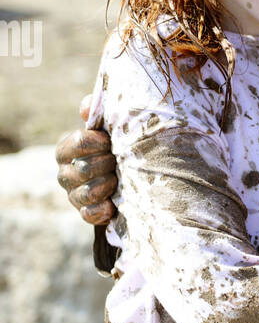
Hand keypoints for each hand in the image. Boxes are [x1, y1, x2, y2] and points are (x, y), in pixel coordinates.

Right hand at [55, 94, 117, 224]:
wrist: (130, 174)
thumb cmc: (116, 145)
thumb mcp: (109, 126)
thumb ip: (97, 112)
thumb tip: (85, 108)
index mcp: (66, 150)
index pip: (78, 142)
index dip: (98, 142)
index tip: (110, 142)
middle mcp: (64, 173)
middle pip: (84, 168)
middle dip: (107, 164)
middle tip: (119, 161)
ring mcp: (73, 195)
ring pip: (88, 192)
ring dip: (108, 185)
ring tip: (118, 180)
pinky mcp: (85, 212)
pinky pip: (89, 214)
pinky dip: (103, 209)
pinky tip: (114, 204)